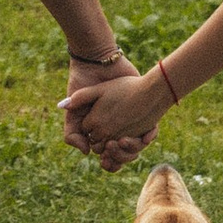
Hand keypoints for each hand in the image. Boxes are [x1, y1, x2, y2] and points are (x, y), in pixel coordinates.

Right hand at [62, 51, 147, 166]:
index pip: (107, 155)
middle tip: (116, 146)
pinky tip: (145, 135)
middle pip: (123, 155)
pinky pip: (150, 134)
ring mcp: (130, 122)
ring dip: (133, 150)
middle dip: (121, 157)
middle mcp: (116, 129)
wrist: (98, 62)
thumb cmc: (83, 86)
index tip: (106, 155)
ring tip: (127, 141)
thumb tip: (86, 152)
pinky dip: (149, 137)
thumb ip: (72, 134)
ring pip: (137, 148)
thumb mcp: (74, 112)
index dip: (108, 159)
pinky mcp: (143, 112)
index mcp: (101, 131)